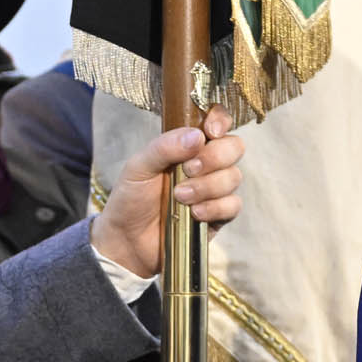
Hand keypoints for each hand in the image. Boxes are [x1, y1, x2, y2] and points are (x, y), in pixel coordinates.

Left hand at [90, 105, 246, 279]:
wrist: (127, 240)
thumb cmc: (131, 198)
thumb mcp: (139, 167)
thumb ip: (165, 147)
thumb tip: (198, 136)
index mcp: (188, 145)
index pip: (217, 122)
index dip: (220, 121)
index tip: (210, 132)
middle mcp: (207, 164)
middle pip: (234, 147)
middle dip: (214, 157)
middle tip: (188, 169)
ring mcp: (215, 190)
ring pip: (233, 177)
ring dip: (207, 186)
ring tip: (180, 197)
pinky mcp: (219, 216)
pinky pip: (233, 205)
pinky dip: (214, 207)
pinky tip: (194, 213)